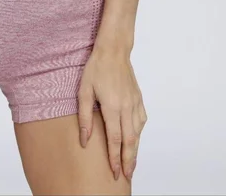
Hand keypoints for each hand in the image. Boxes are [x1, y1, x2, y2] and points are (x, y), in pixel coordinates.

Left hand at [78, 45, 146, 181]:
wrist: (114, 50)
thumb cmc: (96, 68)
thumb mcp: (84, 91)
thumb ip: (85, 117)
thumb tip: (84, 140)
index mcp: (112, 107)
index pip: (115, 140)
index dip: (115, 158)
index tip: (115, 172)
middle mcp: (126, 107)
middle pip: (130, 141)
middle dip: (129, 161)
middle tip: (127, 176)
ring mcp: (135, 103)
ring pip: (137, 133)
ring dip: (135, 150)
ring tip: (132, 164)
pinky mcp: (139, 98)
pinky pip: (141, 121)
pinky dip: (139, 133)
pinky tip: (135, 139)